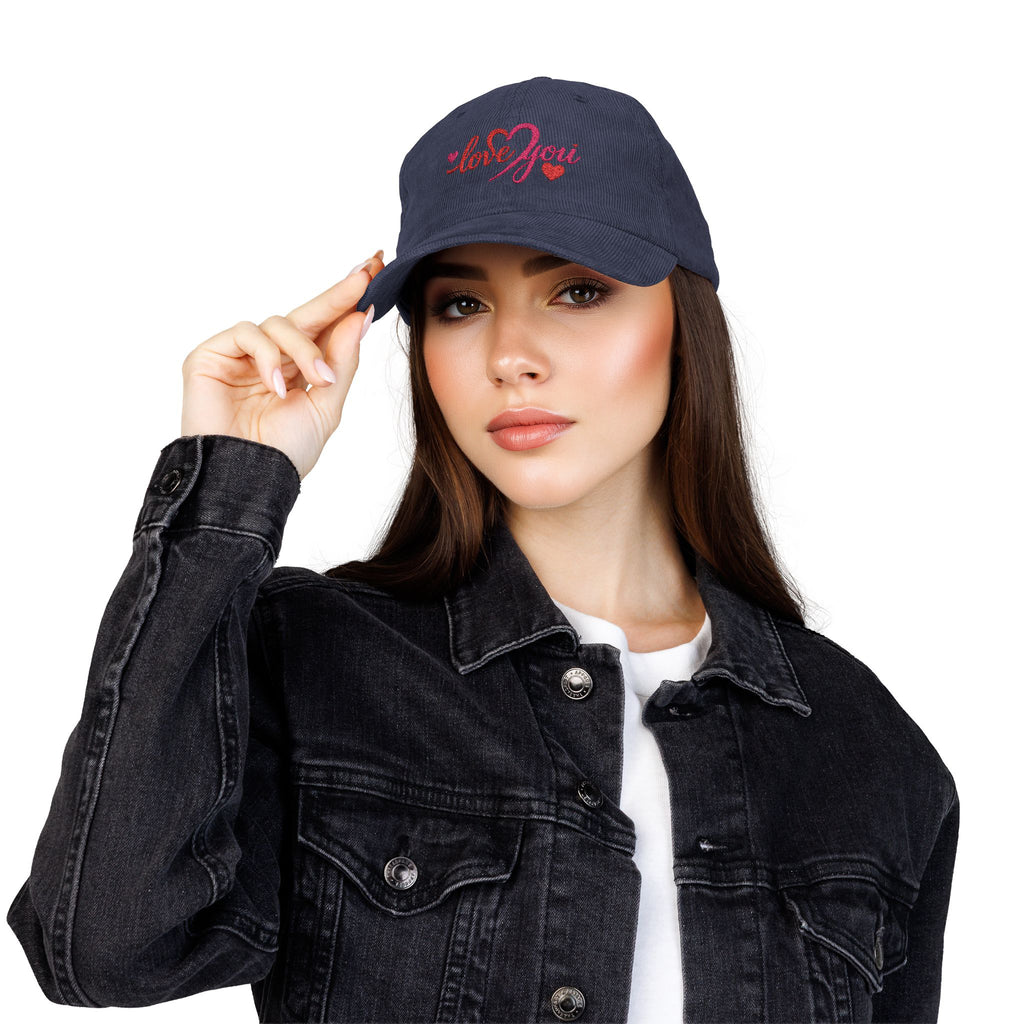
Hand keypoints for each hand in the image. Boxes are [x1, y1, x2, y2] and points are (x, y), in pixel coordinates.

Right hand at [180, 252, 382, 479]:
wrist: (249, 479)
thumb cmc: (285, 451)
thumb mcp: (327, 405)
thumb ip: (342, 360)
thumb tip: (361, 315)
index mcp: (300, 368)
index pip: (326, 327)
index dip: (348, 301)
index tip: (377, 270)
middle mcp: (272, 356)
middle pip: (307, 314)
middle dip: (338, 295)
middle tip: (366, 275)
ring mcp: (240, 355)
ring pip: (280, 324)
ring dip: (305, 350)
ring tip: (317, 381)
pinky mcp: (211, 355)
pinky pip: (248, 333)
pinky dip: (268, 356)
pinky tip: (276, 386)